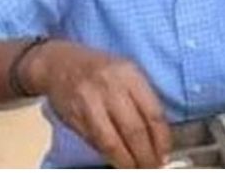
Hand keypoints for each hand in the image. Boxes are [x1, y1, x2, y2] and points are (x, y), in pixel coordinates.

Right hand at [24, 40, 170, 167]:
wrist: (59, 63)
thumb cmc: (100, 68)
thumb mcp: (127, 72)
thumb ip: (142, 97)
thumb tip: (158, 132)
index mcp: (130, 75)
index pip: (152, 113)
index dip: (161, 138)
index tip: (165, 153)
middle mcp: (110, 88)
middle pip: (134, 130)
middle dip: (146, 154)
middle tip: (153, 166)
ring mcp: (90, 104)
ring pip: (111, 141)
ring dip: (126, 161)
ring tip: (136, 168)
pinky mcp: (74, 118)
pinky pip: (95, 141)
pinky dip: (108, 155)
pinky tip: (118, 160)